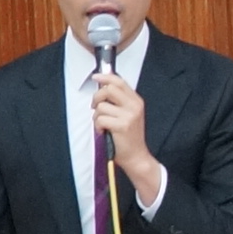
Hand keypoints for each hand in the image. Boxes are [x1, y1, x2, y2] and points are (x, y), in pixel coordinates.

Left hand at [89, 72, 159, 196]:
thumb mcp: (129, 115)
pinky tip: (104, 131)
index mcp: (136, 101)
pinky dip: (98, 126)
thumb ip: (119, 101)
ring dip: (97, 116)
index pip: (119, 81)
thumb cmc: (129, 136)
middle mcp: (134, 106)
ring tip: (104, 125)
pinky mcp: (122, 125)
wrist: (136, 156)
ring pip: (101, 106)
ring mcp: (129, 115)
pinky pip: (100, 119)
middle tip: (96, 107)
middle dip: (97, 98)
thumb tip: (103, 87)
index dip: (105, 77)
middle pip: (108, 90)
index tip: (95, 77)